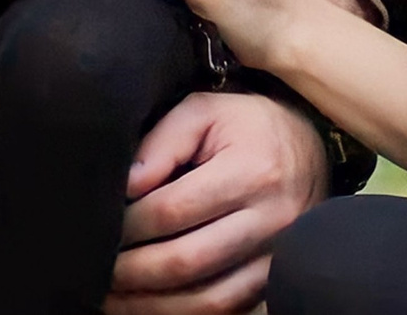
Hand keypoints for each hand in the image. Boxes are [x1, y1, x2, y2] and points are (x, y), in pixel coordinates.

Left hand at [106, 91, 325, 314]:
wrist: (309, 150)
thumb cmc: (248, 127)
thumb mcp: (205, 112)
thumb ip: (162, 141)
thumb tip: (126, 185)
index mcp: (252, 170)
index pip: (173, 210)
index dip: (128, 225)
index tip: (100, 227)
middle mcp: (272, 219)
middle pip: (187, 262)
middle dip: (131, 272)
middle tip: (96, 269)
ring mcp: (279, 257)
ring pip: (208, 300)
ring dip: (152, 305)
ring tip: (114, 297)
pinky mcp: (277, 280)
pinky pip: (228, 311)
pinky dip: (184, 314)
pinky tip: (151, 305)